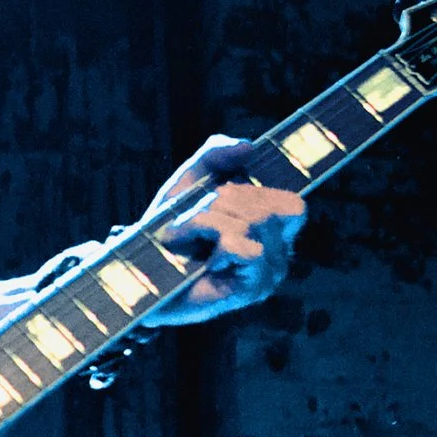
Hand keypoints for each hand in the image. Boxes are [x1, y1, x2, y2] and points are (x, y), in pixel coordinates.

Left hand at [140, 132, 305, 321]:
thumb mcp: (191, 181)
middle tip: (194, 221)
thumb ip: (216, 154)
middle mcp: (279, 253)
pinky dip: (217, 247)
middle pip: (266, 206)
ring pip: (252, 222)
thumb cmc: (169, 229)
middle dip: (220, 203)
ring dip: (207, 222)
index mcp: (272, 229)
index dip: (260, 192)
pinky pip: (246, 248)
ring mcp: (269, 274)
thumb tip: (249, 146)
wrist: (142, 269)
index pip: (293, 204)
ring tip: (190, 239)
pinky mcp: (254, 290)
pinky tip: (206, 262)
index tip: (224, 192)